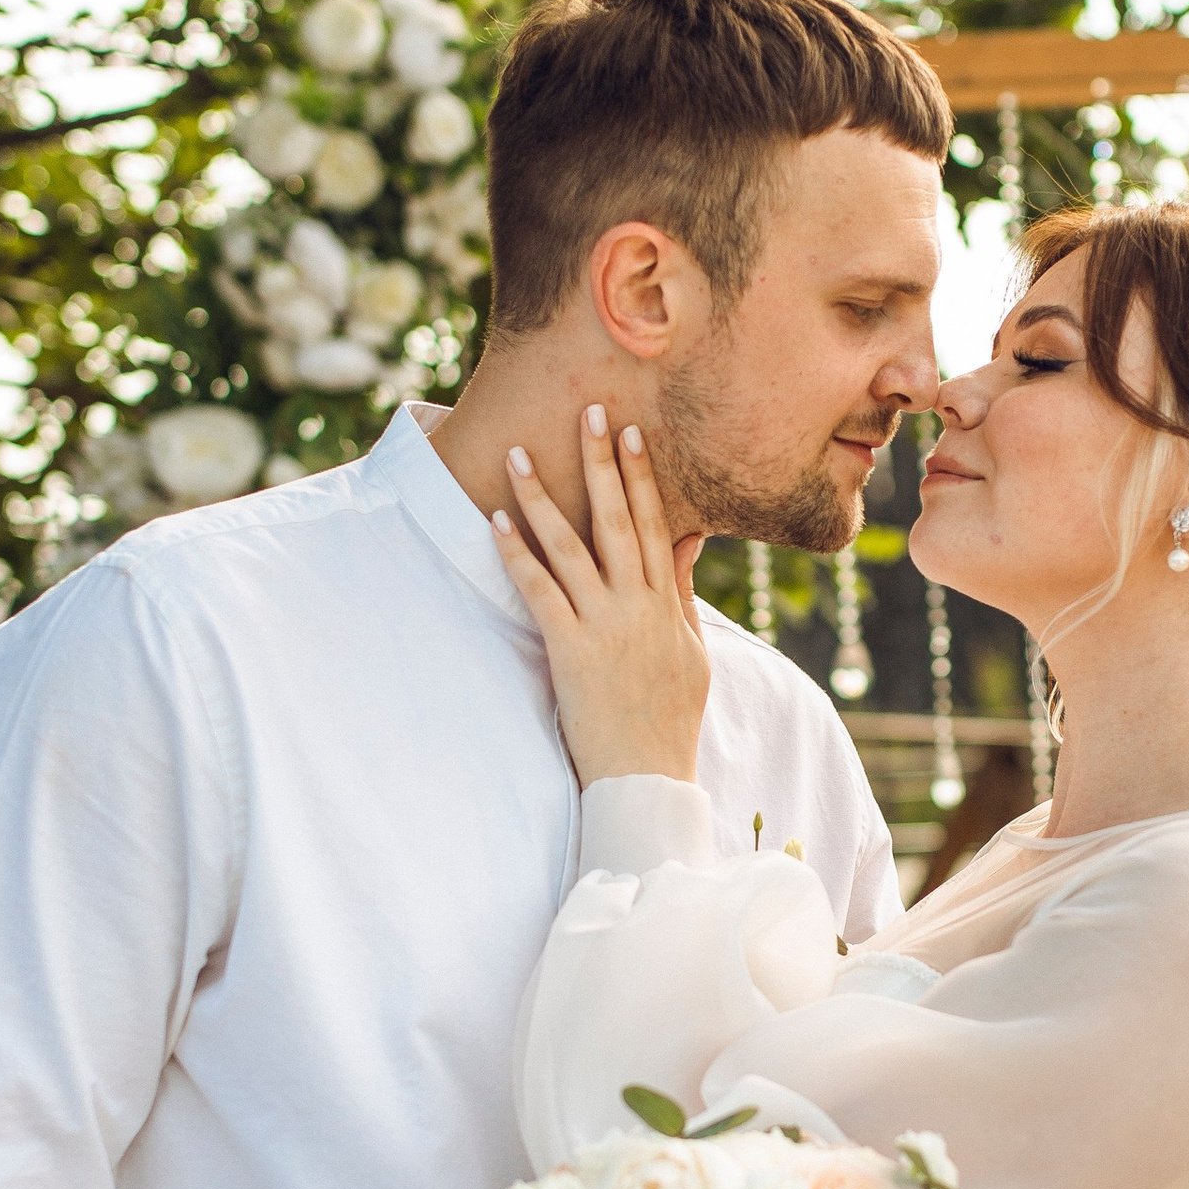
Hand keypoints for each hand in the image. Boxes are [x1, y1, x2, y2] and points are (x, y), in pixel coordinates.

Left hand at [493, 406, 711, 787]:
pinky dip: (517, 554)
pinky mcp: (572, 651)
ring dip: (541, 497)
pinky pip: (539, 591)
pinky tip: (496, 522)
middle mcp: (638, 606)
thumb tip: (687, 535)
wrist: (648, 777)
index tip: (629, 432)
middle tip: (588, 410)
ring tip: (518, 455)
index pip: (655, 524)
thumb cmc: (669, 719)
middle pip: (618, 519)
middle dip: (601, 463)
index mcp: (667, 604)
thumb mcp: (692, 651)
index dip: (641, 476)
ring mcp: (605, 626)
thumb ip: (682, 591)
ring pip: (571, 546)